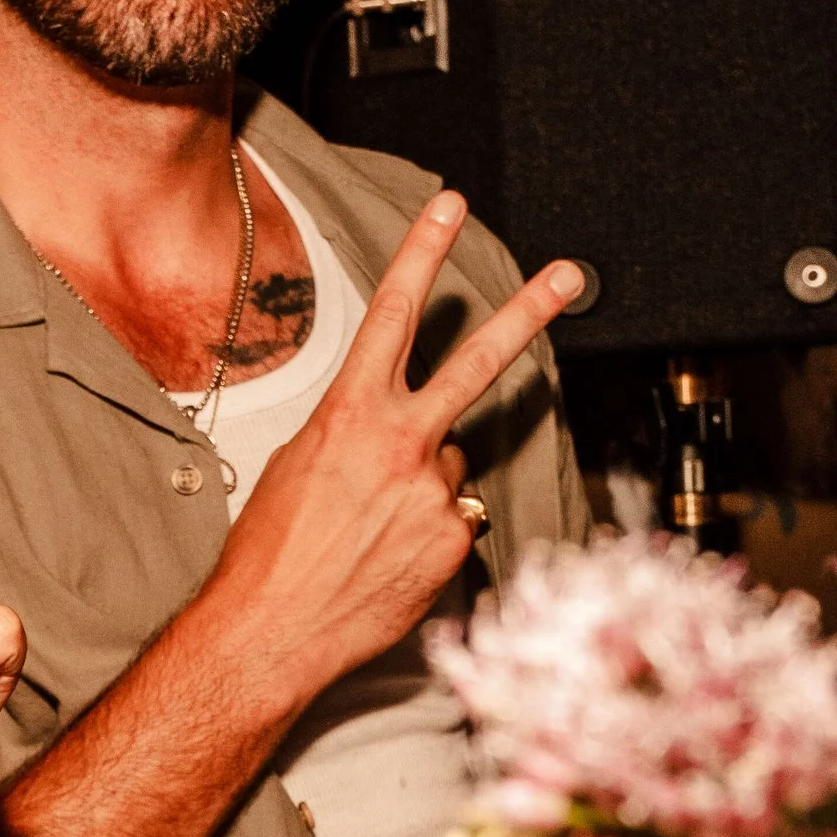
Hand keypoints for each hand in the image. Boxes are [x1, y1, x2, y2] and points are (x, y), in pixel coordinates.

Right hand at [210, 191, 580, 706]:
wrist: (271, 630)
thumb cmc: (267, 551)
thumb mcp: (296, 466)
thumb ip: (357, 436)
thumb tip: (405, 443)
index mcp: (349, 415)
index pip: (393, 315)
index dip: (422, 254)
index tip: (449, 207)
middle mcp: (400, 444)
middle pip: (475, 363)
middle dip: (525, 312)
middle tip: (569, 273)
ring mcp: (434, 494)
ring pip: (449, 464)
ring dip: (420, 486)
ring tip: (369, 528)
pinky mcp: (454, 542)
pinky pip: (451, 520)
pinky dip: (425, 534)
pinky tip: (385, 558)